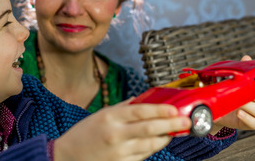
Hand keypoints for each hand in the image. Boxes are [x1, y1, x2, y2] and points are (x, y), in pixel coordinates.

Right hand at [54, 98, 190, 160]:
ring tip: (172, 132)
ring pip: (151, 144)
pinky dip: (152, 148)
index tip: (174, 109)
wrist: (68, 157)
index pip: (141, 111)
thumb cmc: (84, 134)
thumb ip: (123, 107)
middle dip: (172, 124)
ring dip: (164, 137)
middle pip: (151, 128)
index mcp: (110, 117)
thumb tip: (143, 100)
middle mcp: (116, 134)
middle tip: (185, 121)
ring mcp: (120, 152)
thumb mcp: (101, 114)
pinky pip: (143, 156)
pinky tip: (156, 142)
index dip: (161, 110)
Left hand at [210, 55, 254, 133]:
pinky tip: (239, 113)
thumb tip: (247, 57)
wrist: (217, 110)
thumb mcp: (233, 81)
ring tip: (239, 103)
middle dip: (254, 95)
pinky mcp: (247, 123)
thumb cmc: (228, 93)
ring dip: (249, 106)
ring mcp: (254, 114)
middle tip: (243, 91)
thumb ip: (241, 71)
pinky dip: (248, 119)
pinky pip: (254, 123)